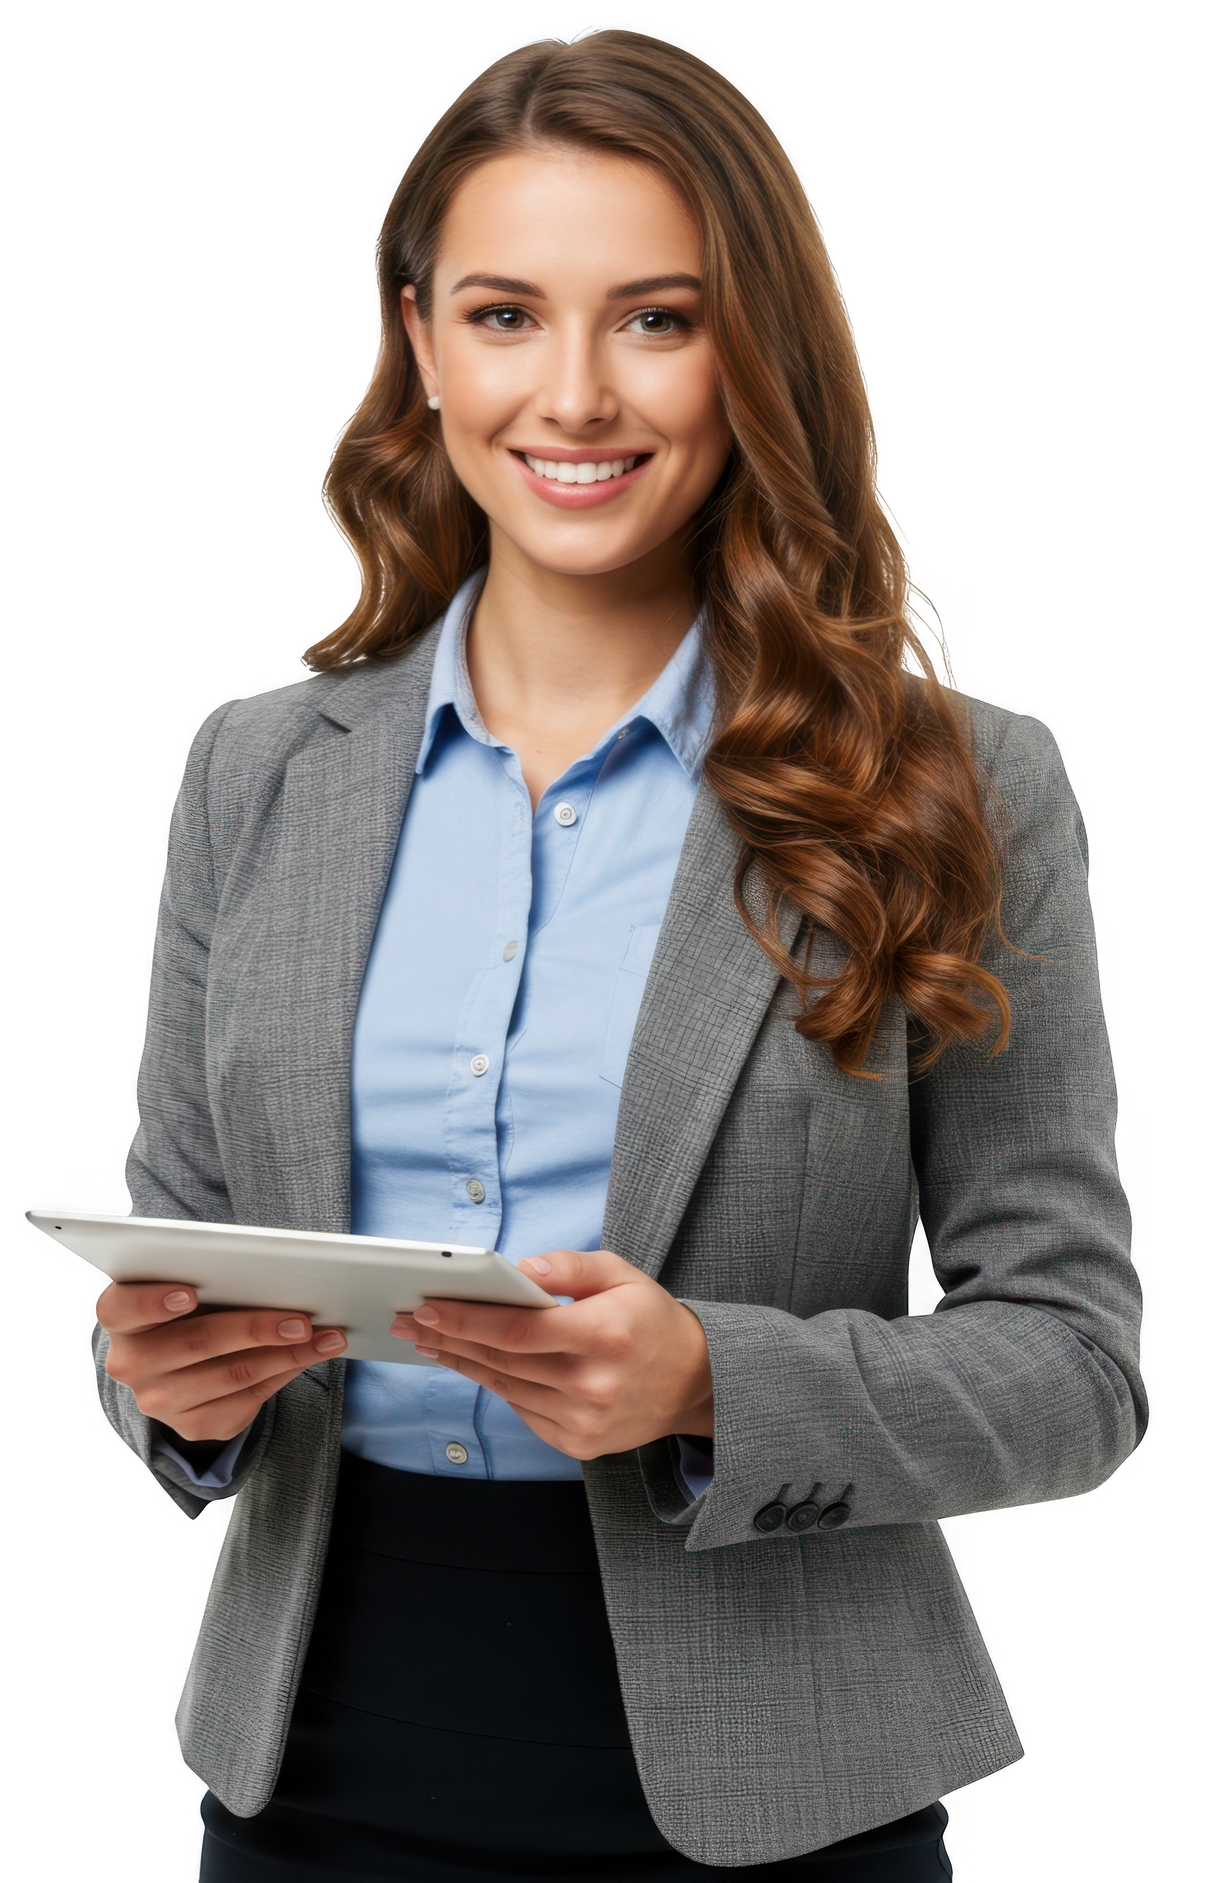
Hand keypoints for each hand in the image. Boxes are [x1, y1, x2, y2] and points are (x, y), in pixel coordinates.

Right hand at [95, 1280, 347, 1444]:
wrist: (180, 1362)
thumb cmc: (191, 1308)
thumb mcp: (188, 1284)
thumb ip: (210, 1276)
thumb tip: (274, 1272)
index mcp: (121, 1317)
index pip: (122, 1308)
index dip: (152, 1302)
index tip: (190, 1292)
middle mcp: (131, 1363)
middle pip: (197, 1342)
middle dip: (257, 1328)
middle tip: (302, 1319)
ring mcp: (159, 1400)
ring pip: (232, 1374)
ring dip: (288, 1355)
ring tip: (325, 1337)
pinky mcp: (192, 1425)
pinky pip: (246, 1401)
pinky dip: (285, 1374)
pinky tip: (310, 1357)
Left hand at [391, 1249, 712, 1459]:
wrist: (694, 1381)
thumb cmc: (651, 1319)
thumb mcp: (621, 1274)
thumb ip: (570, 1267)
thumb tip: (520, 1268)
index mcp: (604, 1335)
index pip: (519, 1330)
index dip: (467, 1320)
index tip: (427, 1307)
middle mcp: (593, 1384)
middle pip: (502, 1361)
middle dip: (448, 1338)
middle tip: (409, 1320)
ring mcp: (585, 1421)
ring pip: (505, 1388)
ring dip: (461, 1363)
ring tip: (429, 1340)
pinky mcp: (579, 1444)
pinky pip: (522, 1410)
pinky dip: (495, 1385)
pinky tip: (472, 1364)